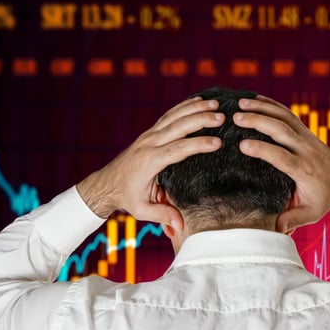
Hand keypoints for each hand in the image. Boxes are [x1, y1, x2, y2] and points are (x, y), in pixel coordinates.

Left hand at [76, 97, 224, 228]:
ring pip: (174, 117)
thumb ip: (162, 216)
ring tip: (215, 104)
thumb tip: (180, 228)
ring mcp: (148, 136)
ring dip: (195, 108)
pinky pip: (168, 116)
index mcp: (150, 161)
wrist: (107, 184)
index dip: (198, 145)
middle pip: (178, 127)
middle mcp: (149, 144)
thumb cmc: (127, 198)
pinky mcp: (150, 133)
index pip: (178, 150)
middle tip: (221, 117)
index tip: (217, 142)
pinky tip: (198, 101)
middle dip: (200, 120)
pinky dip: (183, 107)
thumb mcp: (142, 210)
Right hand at [234, 95, 329, 232]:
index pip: (281, 156)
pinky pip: (288, 115)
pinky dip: (272, 105)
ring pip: (284, 117)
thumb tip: (277, 229)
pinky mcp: (306, 132)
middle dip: (258, 121)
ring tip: (240, 103)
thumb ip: (293, 220)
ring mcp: (307, 138)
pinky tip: (256, 99)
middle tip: (236, 117)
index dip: (262, 149)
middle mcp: (305, 150)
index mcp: (303, 170)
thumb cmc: (324, 200)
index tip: (242, 144)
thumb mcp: (310, 214)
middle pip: (281, 130)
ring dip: (262, 108)